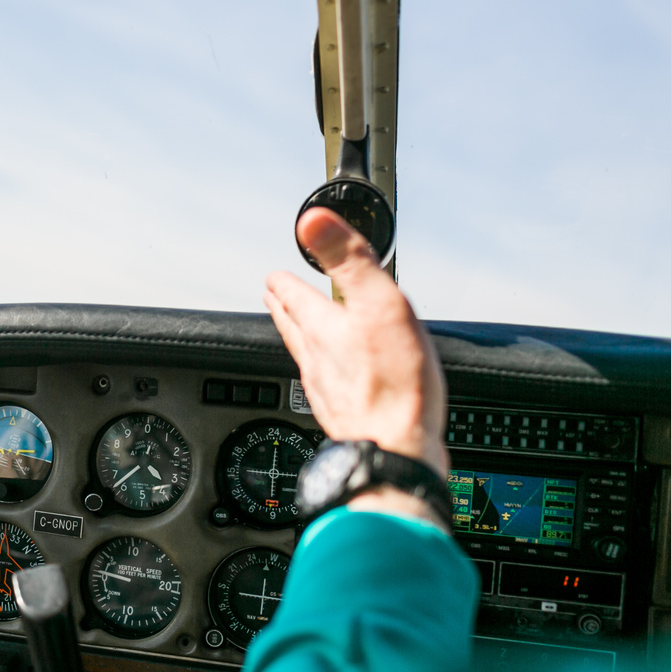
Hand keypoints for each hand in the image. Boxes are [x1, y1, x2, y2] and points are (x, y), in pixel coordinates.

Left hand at [265, 208, 448, 515]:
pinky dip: (324, 371)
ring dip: (299, 338)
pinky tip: (335, 378)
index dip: (285, 280)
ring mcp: (327, 390)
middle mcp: (316, 360)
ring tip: (299, 331)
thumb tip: (312, 221)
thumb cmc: (393, 384)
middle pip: (292, 327)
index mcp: (322, 328)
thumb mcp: (377, 304)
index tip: (275, 273)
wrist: (396, 450)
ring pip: (306, 356)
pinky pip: (326, 385)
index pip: (294, 295)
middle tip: (274, 298)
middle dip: (283, 308)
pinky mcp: (344, 416)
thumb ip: (347, 260)